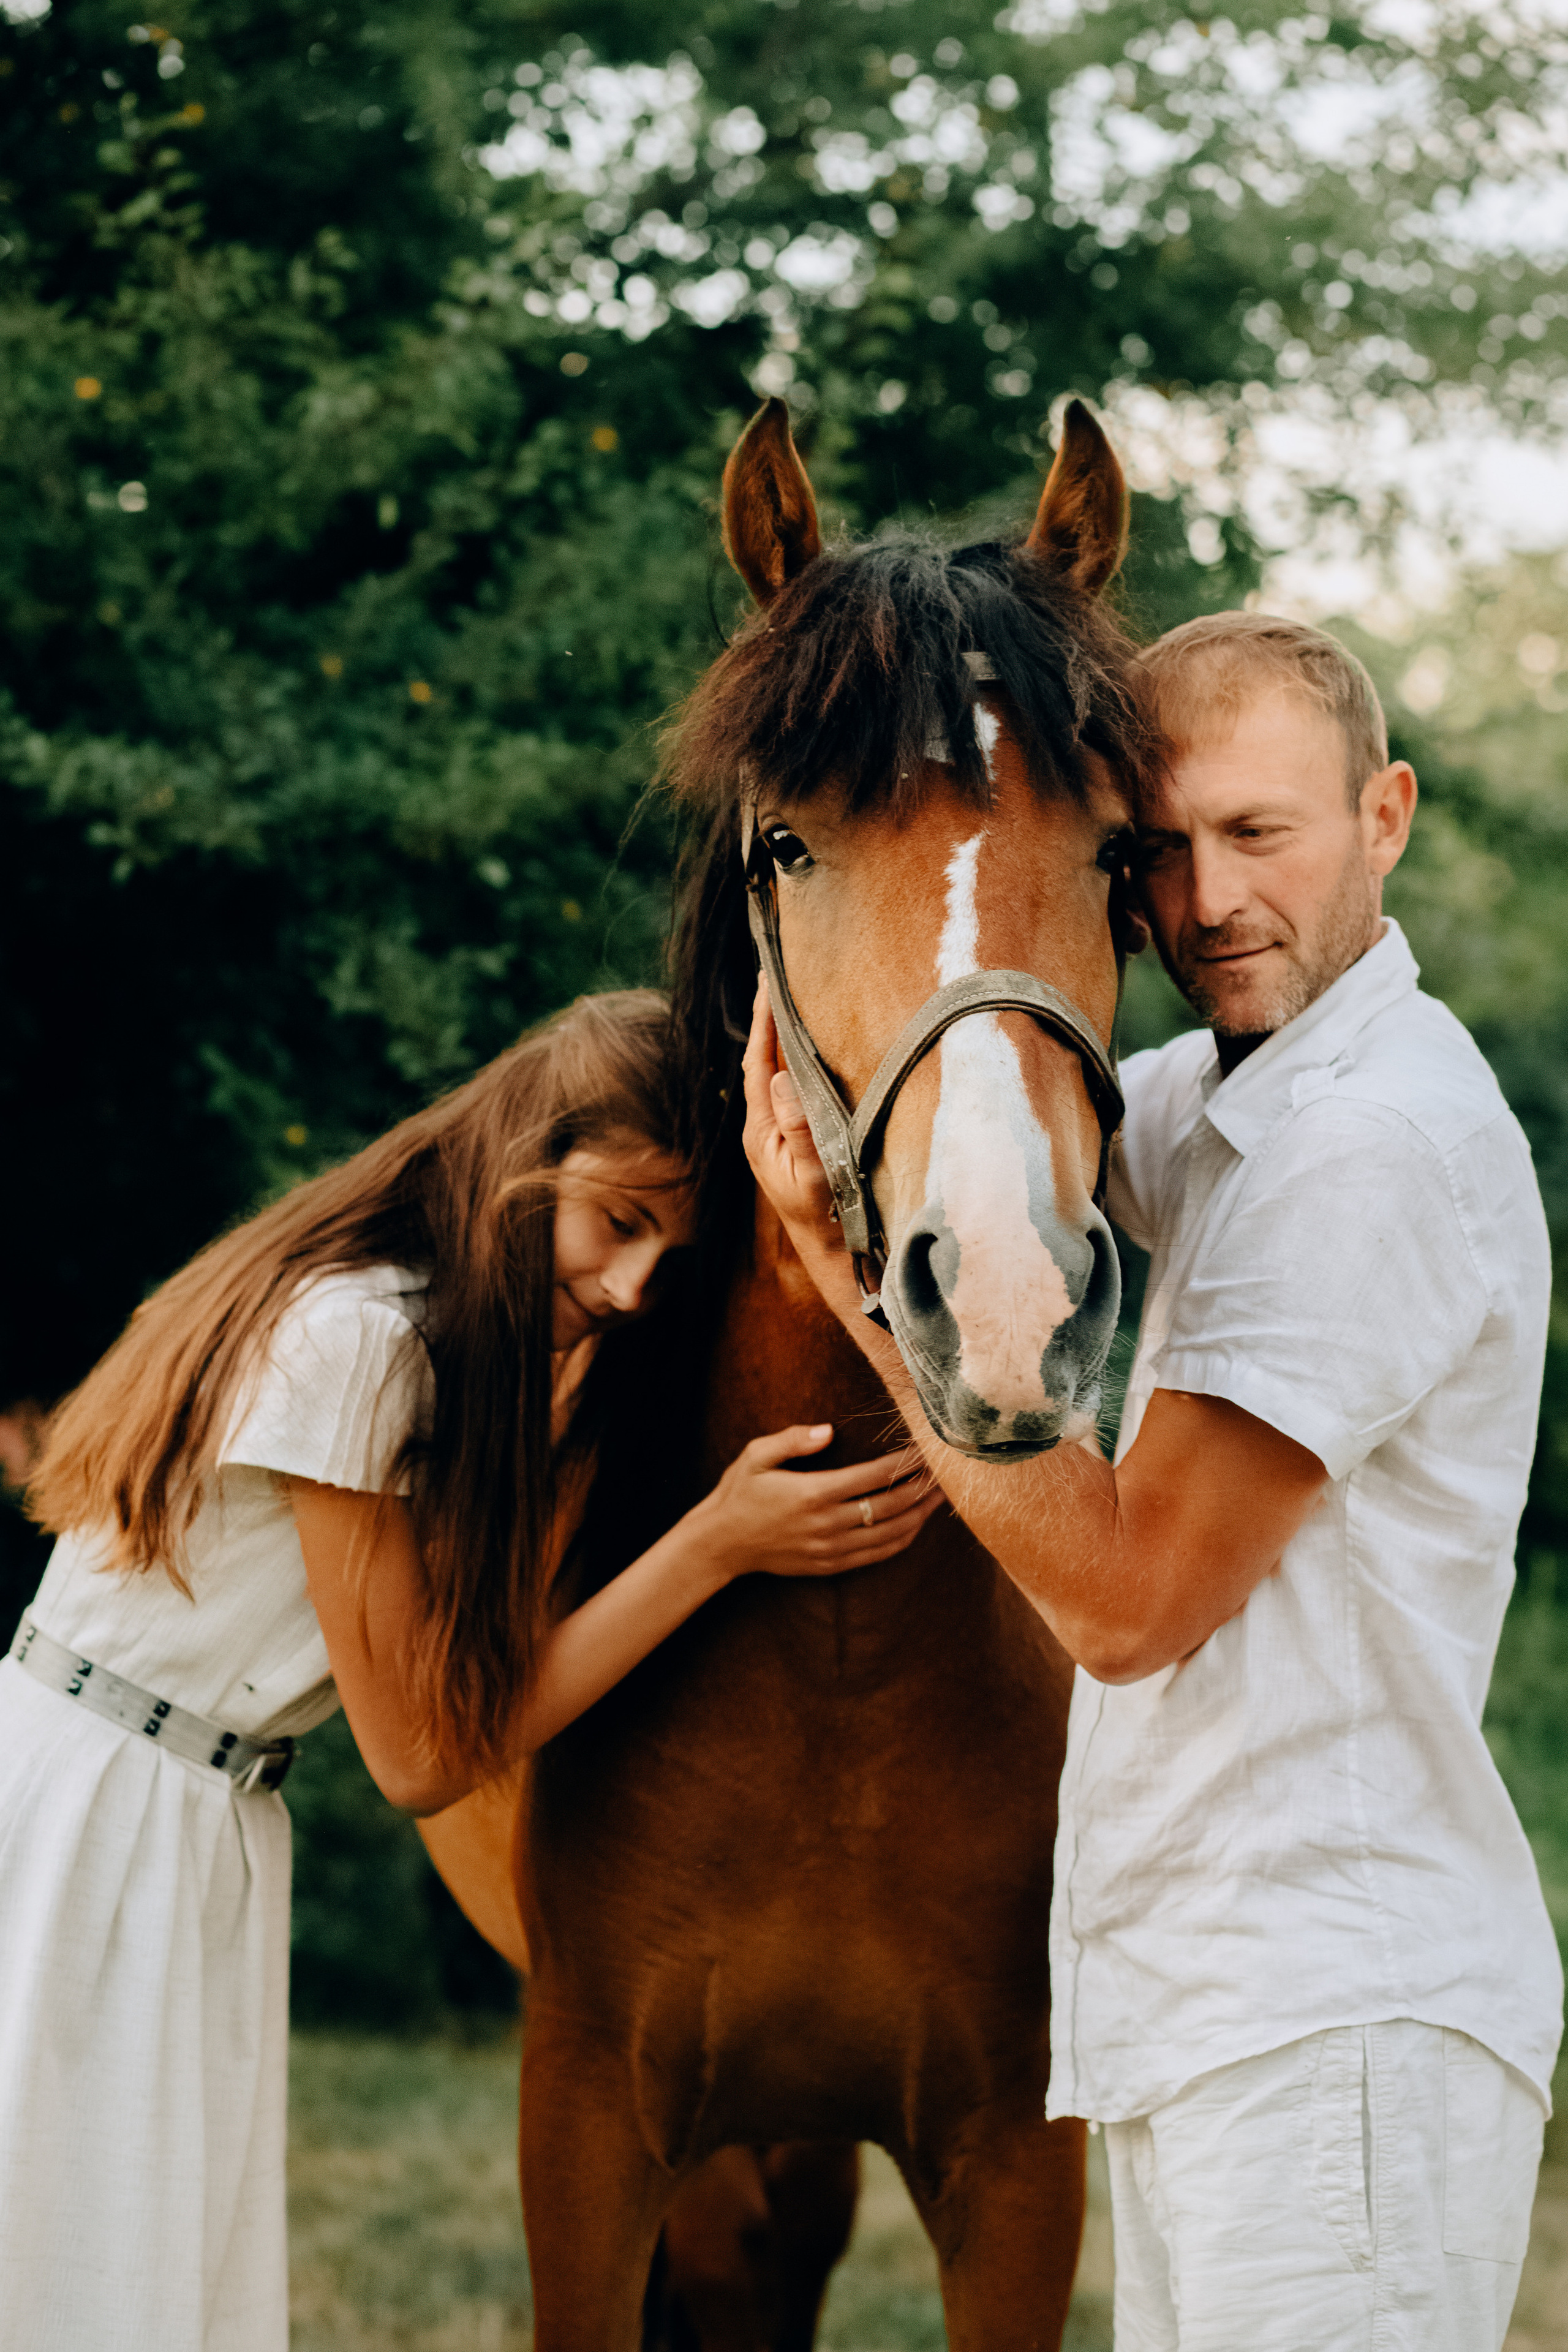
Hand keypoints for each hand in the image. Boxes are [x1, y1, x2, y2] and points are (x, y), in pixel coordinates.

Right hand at [687, 1423, 941, 1581]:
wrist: (722, 1543)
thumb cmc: (739, 1493)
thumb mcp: (756, 1456)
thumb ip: (793, 1439)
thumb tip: (829, 1430)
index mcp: (813, 1492)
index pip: (873, 1476)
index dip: (903, 1463)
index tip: (924, 1450)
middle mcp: (827, 1523)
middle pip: (891, 1506)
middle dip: (922, 1488)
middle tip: (946, 1472)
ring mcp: (830, 1548)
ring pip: (890, 1534)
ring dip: (920, 1516)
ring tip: (940, 1497)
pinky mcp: (829, 1565)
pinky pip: (876, 1555)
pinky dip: (901, 1540)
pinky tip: (914, 1525)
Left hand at [741, 980, 839, 1245]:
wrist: (830, 1252)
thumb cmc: (824, 1216)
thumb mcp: (812, 1174)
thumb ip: (798, 1127)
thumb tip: (781, 1075)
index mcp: (761, 1131)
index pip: (757, 1063)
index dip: (762, 1023)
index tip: (767, 983)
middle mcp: (762, 1128)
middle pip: (760, 1061)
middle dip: (766, 1021)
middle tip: (774, 976)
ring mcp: (775, 1134)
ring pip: (773, 1073)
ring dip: (779, 1038)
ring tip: (786, 1000)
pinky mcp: (790, 1140)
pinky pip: (788, 1089)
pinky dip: (794, 1061)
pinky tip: (806, 1049)